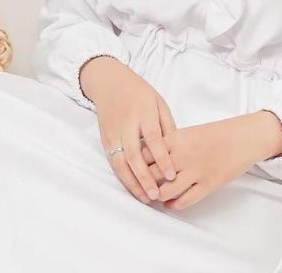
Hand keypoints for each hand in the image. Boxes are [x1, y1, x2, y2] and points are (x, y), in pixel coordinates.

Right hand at [79, 56, 177, 205]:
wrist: (110, 83)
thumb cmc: (139, 92)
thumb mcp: (158, 102)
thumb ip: (167, 125)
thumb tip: (176, 150)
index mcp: (143, 112)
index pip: (153, 139)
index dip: (161, 159)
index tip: (171, 175)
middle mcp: (126, 124)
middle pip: (133, 155)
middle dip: (144, 178)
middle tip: (156, 196)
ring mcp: (113, 133)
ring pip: (119, 162)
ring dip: (131, 183)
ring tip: (144, 198)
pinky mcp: (104, 139)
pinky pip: (112, 162)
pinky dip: (122, 177)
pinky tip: (132, 188)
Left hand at [138, 112, 281, 210]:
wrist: (244, 138)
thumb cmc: (217, 134)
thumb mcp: (190, 132)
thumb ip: (170, 144)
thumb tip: (149, 157)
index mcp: (177, 139)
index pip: (145, 153)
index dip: (136, 162)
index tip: (132, 168)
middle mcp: (183, 155)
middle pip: (151, 174)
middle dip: (142, 183)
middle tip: (139, 187)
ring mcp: (195, 172)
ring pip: (164, 191)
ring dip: (156, 196)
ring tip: (154, 196)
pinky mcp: (208, 185)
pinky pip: (184, 201)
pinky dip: (173, 205)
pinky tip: (170, 204)